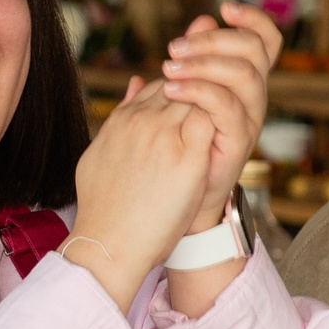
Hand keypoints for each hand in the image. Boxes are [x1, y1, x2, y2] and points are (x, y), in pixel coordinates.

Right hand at [67, 74, 217, 310]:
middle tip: (218, 112)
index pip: (159, 84)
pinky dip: (224, 120)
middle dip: (203, 92)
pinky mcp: (188, 157)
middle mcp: (143, 121)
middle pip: (183, 84)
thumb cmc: (102, 208)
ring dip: (216, 103)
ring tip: (227, 124)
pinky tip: (230, 137)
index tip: (192, 111)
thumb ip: (118, 116)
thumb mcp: (98, 153)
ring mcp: (165, 135)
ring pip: (201, 95)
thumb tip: (133, 85)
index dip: (180, 92)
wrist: (108, 244)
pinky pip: (215, 118)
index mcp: (122, 119)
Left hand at [154, 3, 281, 233]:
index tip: (223, 7)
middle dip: (213, 40)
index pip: (266, 39)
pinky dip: (198, 91)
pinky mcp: (238, 141)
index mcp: (243, 81)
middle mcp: (252, 96)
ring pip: (244, 74)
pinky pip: (227, 106)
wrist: (178, 199)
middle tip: (174, 48)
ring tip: (168, 69)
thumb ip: (192, 59)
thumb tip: (199, 20)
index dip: (253, 18)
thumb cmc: (180, 146)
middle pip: (254, 49)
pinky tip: (170, 91)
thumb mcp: (184, 94)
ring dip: (204, 63)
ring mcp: (248, 118)